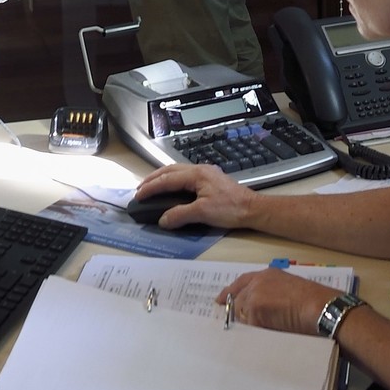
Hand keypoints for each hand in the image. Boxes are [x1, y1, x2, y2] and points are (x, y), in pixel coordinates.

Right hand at [130, 161, 258, 231]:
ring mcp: (205, 173)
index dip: (151, 187)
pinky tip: (171, 188)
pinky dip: (172, 181)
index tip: (138, 195)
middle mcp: (199, 169)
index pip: (167, 179)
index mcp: (196, 174)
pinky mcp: (209, 180)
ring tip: (151, 187)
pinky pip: (184, 176)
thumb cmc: (229, 209)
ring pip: (177, 171)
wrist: (251, 209)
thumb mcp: (203, 213)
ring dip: (162, 178)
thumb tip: (162, 220)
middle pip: (170, 170)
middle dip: (153, 178)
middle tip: (140, 189)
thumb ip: (180, 214)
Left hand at [217, 271, 337, 336]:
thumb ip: (273, 296)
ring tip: (247, 339)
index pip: (243, 281)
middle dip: (234, 313)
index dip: (230, 291)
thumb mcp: (290, 293)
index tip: (220, 301)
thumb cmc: (314, 302)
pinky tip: (256, 343)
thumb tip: (264, 312)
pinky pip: (246, 326)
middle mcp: (259, 280)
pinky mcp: (254, 309)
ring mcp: (254, 294)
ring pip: (240, 313)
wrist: (320, 308)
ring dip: (244, 326)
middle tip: (230, 327)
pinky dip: (249, 335)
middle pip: (236, 298)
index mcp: (269, 274)